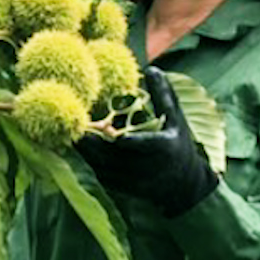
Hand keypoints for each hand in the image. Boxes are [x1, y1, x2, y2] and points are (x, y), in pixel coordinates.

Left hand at [75, 66, 217, 213]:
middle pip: (122, 159)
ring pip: (110, 170)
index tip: (120, 138)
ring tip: (75, 139)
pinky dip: (93, 165)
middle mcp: (152, 168)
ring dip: (91, 156)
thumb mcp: (175, 118)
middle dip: (99, 147)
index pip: (150, 146)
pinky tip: (82, 152)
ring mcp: (138, 182)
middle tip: (79, 131)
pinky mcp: (127, 191)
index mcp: (167, 148)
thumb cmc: (178, 143)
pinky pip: (106, 178)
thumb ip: (163, 95)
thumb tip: (151, 68)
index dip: (135, 143)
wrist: (184, 184)